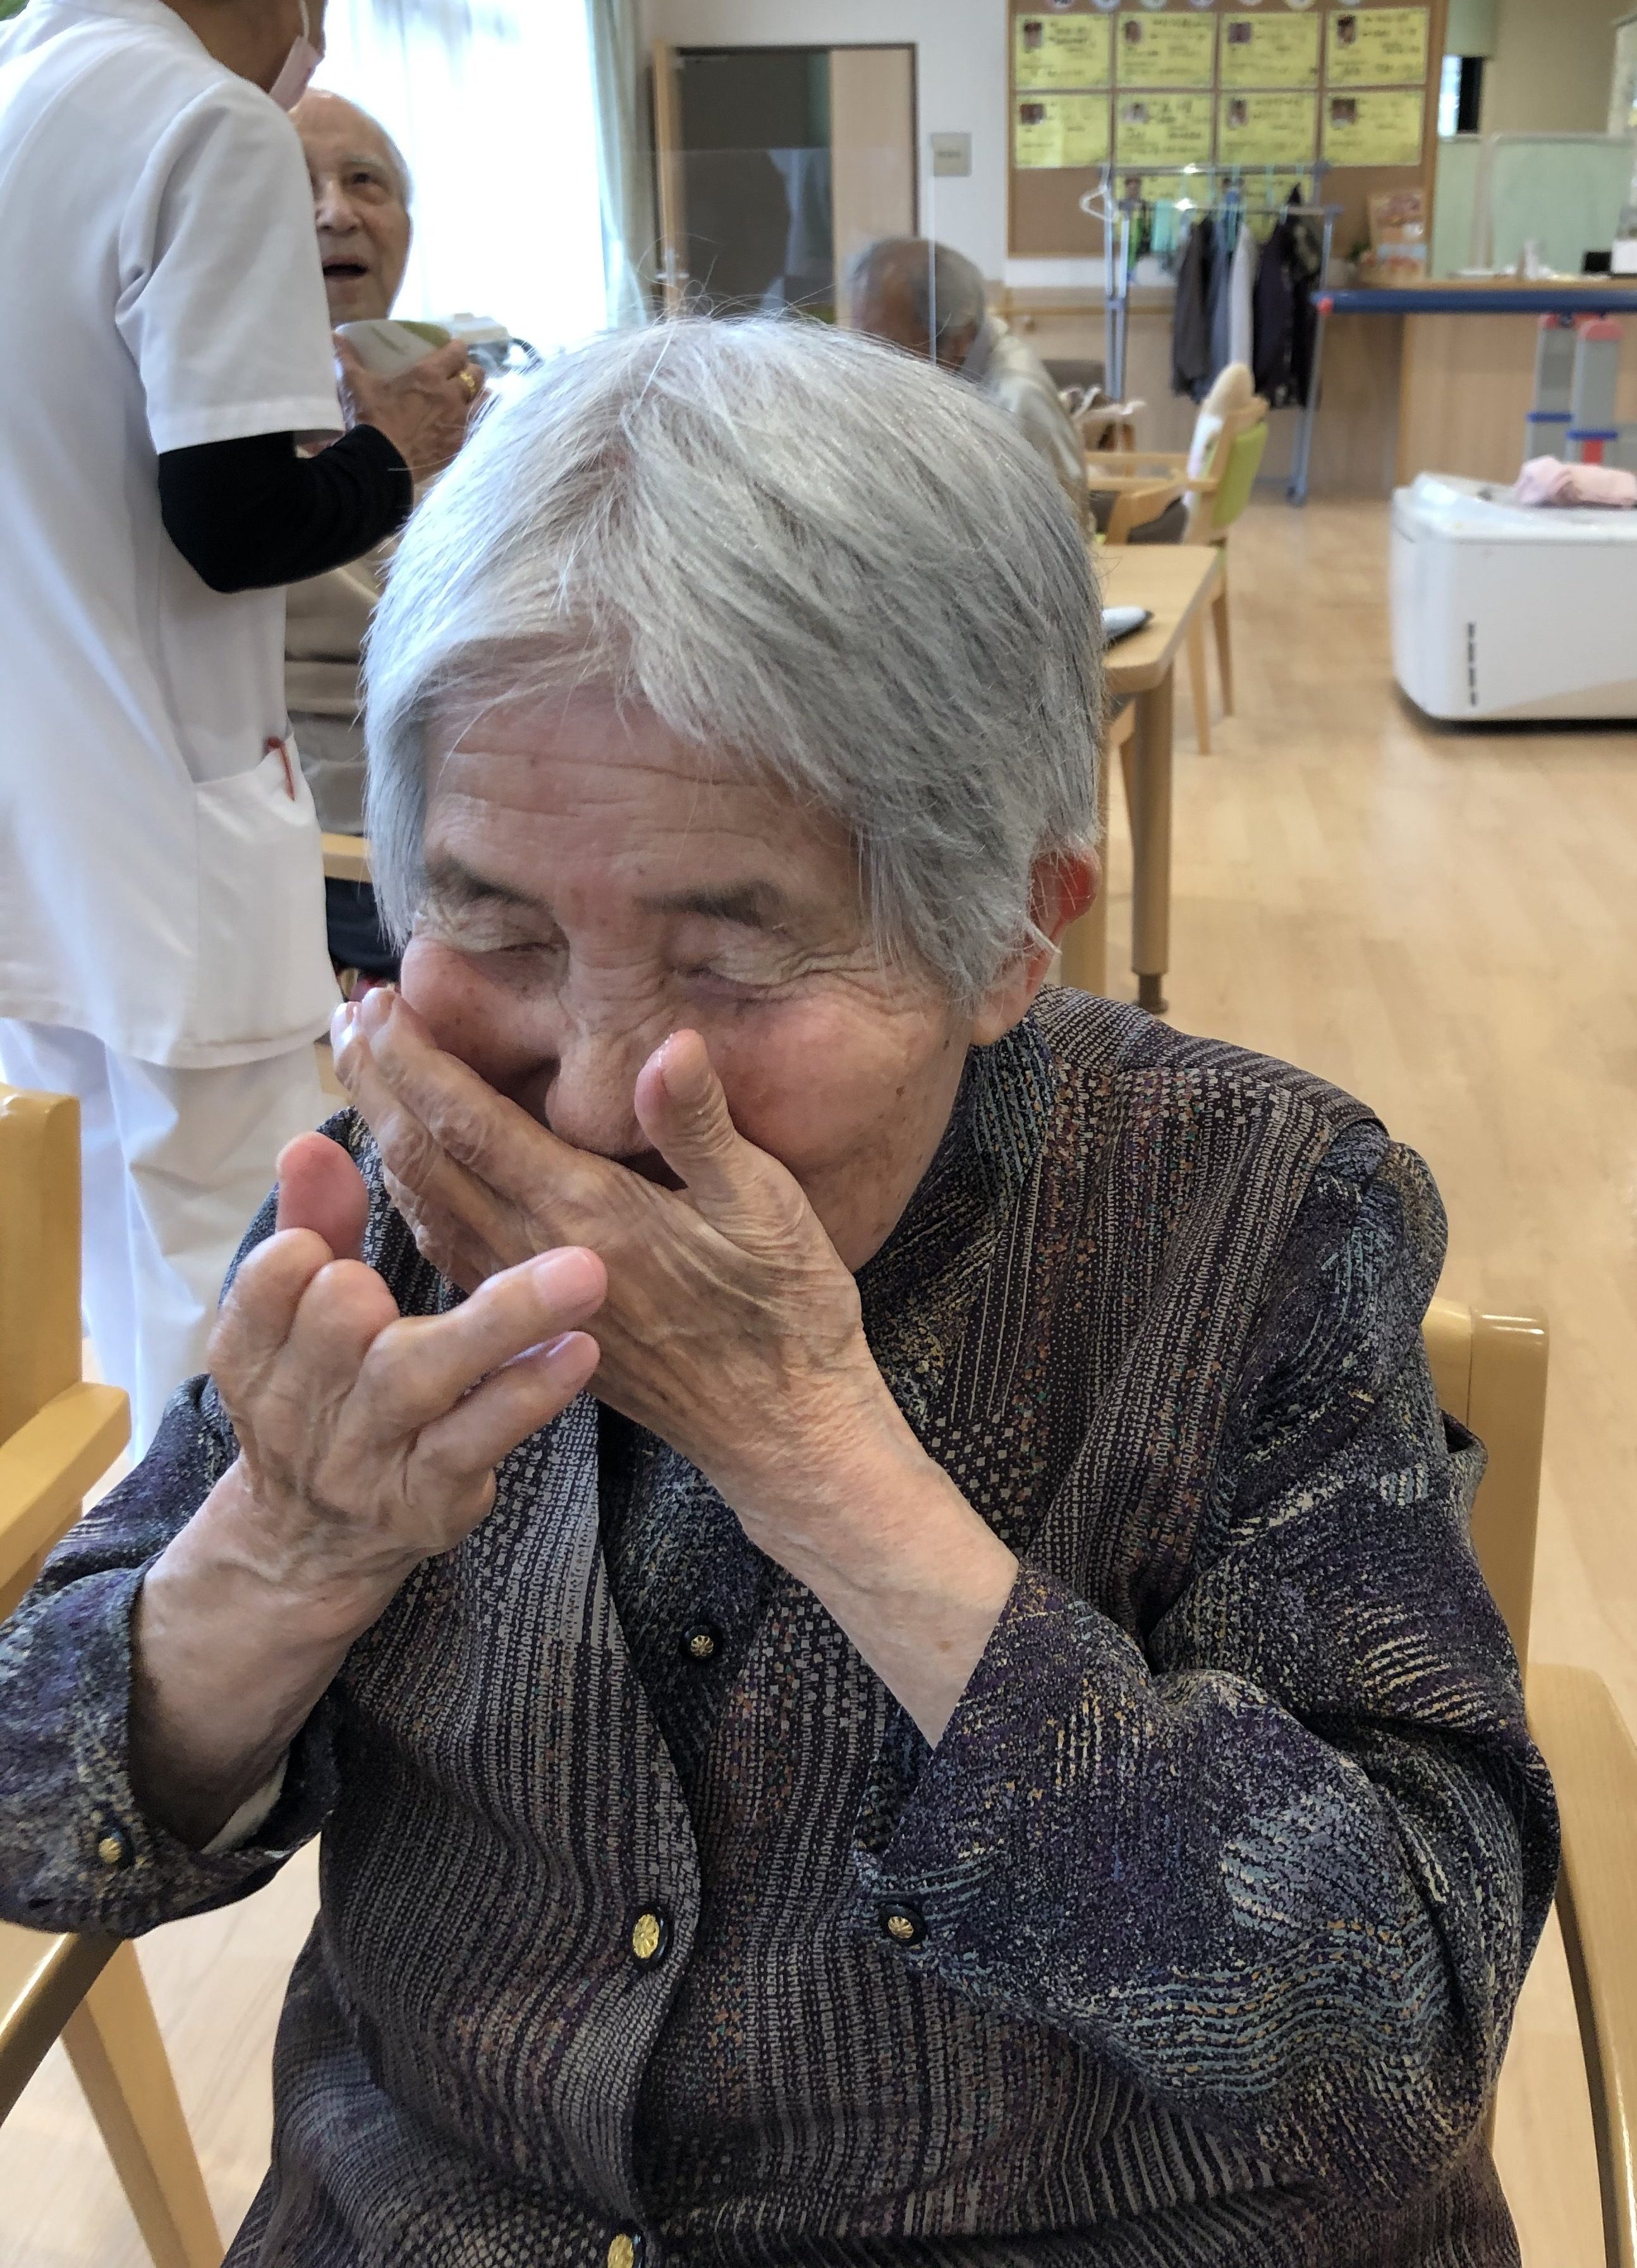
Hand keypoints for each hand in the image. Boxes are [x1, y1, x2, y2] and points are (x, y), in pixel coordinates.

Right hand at [129, 1138, 604, 1845]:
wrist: (311, 1546)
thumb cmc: (325, 1393)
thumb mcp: (298, 1317)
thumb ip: (311, 1223)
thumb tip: (312, 1141)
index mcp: (257, 1347)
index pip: (269, 1280)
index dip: (301, 1253)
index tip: (329, 1240)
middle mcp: (305, 1405)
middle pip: (338, 1322)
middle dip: (383, 1282)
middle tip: (448, 1249)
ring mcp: (371, 1456)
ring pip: (418, 1376)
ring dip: (500, 1320)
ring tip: (582, 1272)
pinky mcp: (431, 1496)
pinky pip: (478, 1438)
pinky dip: (527, 1391)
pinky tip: (580, 1349)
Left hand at [332, 992, 902, 1563]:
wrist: (780, 1430)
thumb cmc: (787, 1312)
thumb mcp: (768, 1207)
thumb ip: (701, 1127)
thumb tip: (667, 1044)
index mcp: (585, 1215)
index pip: (468, 1123)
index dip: (414, 1060)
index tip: (375, 1003)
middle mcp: (536, 1256)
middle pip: (424, 1160)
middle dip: (378, 1086)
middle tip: (344, 1020)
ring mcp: (529, 1296)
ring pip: (426, 1207)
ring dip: (385, 1136)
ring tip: (363, 1076)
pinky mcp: (536, 1324)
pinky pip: (449, 1249)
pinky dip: (416, 1196)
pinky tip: (413, 1173)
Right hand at [336, 336, 481, 480]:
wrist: (380, 463)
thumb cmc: (369, 419)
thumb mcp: (356, 385)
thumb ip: (348, 358)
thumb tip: (334, 336)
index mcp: (429, 375)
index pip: (458, 352)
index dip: (457, 349)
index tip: (452, 350)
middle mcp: (451, 396)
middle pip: (477, 375)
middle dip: (470, 372)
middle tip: (458, 376)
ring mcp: (458, 422)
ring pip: (482, 402)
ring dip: (476, 398)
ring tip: (464, 401)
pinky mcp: (458, 445)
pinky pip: (472, 429)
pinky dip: (466, 424)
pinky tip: (455, 426)